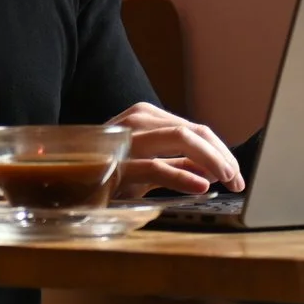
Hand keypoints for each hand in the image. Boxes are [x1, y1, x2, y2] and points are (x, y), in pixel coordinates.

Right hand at [109, 102, 242, 196]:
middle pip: (193, 131)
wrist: (65, 182)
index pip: (195, 129)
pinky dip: (182, 176)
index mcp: (145, 116)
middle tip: (238, 181)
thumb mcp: (148, 166)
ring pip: (181, 139)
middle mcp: (137, 120)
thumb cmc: (107, 172)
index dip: (221, 151)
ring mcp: (126, 140)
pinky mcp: (118, 165)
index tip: (236, 174)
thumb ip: (179, 163)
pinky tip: (201, 187)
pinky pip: (156, 166)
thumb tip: (214, 169)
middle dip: (223, 156)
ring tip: (227, 180)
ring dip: (211, 160)